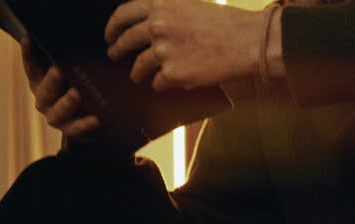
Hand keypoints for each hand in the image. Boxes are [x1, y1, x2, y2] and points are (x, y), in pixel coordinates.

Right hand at [21, 36, 100, 138]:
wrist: (86, 114)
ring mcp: (56, 116)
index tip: (28, 39)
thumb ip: (65, 57)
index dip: (28, 54)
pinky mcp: (71, 129)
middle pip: (44, 93)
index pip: (31, 67)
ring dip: (66, 103)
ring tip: (76, 94)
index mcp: (40, 82)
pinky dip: (85, 125)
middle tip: (58, 71)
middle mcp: (44, 100)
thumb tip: (66, 34)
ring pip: (57, 113)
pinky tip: (96, 119)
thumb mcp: (69, 70)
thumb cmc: (75, 84)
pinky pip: (76, 129)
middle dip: (50, 82)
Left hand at [104, 0, 269, 91]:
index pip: (124, 14)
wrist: (245, 42)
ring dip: (136, 73)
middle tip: (114, 54)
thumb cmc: (224, 22)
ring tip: (137, 76)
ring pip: (139, 66)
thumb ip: (168, 10)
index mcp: (160, 5)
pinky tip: (164, 84)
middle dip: (117, 49)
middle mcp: (157, 26)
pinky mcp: (172, 74)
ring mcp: (163, 51)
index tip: (110, 34)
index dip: (113, 26)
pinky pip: (158, 83)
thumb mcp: (191, 3)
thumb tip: (150, 21)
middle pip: (126, 41)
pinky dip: (160, 85)